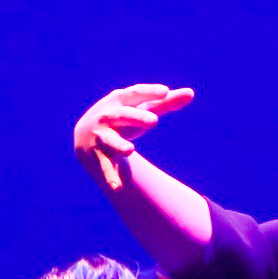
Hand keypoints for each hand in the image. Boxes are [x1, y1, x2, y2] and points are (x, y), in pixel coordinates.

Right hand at [73, 83, 195, 191]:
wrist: (86, 136)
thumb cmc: (123, 118)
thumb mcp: (141, 110)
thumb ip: (165, 103)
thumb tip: (191, 93)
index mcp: (119, 100)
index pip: (135, 93)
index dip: (149, 92)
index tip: (165, 92)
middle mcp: (107, 116)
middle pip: (122, 115)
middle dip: (137, 117)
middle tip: (154, 120)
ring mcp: (101, 136)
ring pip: (110, 140)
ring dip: (119, 145)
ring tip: (130, 150)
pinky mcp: (98, 155)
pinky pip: (105, 166)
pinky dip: (110, 176)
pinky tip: (117, 187)